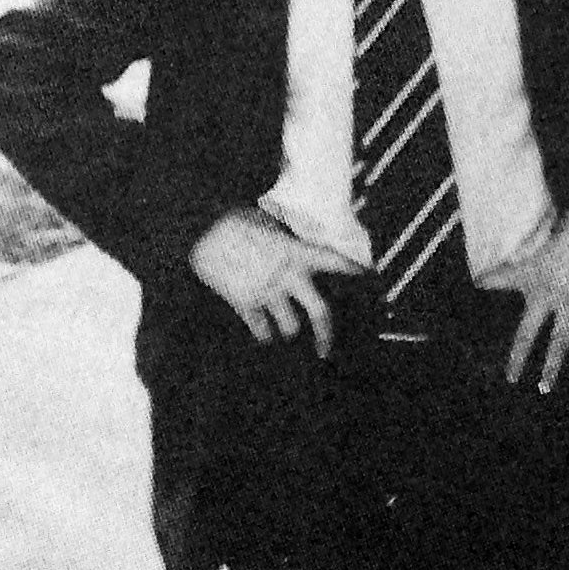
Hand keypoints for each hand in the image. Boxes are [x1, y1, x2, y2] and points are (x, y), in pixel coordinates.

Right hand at [189, 210, 364, 354]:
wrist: (201, 229)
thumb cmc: (235, 219)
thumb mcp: (270, 223)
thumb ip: (288, 239)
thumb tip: (301, 248)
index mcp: (296, 251)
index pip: (335, 261)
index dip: (355, 270)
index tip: (368, 276)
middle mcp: (287, 275)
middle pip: (320, 313)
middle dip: (327, 335)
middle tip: (327, 350)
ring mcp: (267, 292)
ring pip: (290, 328)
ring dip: (288, 331)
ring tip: (286, 331)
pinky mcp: (244, 303)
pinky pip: (261, 330)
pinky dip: (264, 334)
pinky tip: (264, 334)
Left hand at [483, 205, 568, 392]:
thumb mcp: (550, 236)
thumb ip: (537, 254)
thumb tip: (531, 257)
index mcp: (535, 273)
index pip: (504, 277)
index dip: (490, 279)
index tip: (478, 282)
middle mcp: (550, 294)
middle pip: (529, 333)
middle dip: (519, 357)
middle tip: (512, 378)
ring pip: (559, 343)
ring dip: (552, 367)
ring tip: (545, 388)